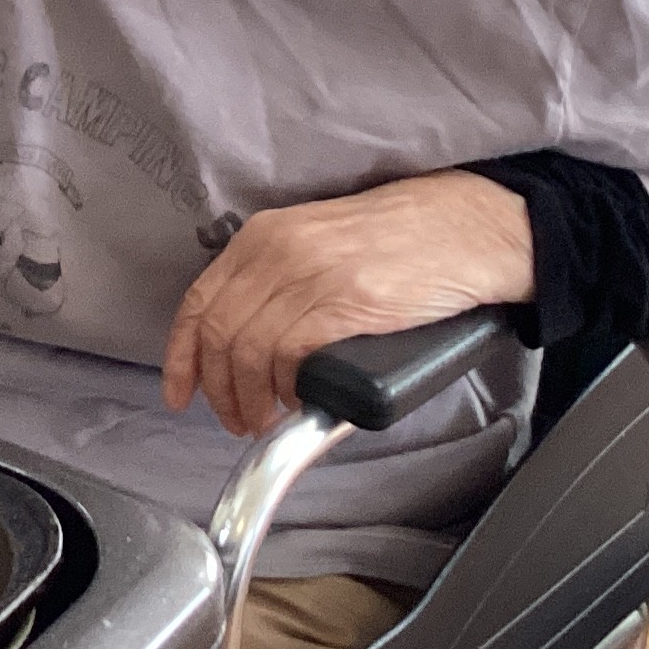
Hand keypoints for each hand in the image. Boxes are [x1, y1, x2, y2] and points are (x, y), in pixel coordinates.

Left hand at [162, 172, 532, 439]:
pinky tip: (299, 400)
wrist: (468, 228)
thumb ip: (280, 279)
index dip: (182, 355)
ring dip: (250, 398)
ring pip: (249, 351)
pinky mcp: (346, 303)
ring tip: (265, 420)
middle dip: (218, 389)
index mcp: (264, 236)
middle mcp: (277, 250)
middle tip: (235, 418)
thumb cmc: (403, 241)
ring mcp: (311, 275)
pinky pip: (291, 356)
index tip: (180, 391)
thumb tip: (250, 341)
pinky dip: (287, 388)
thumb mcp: (320, 245)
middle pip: (219, 334)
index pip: (199, 301)